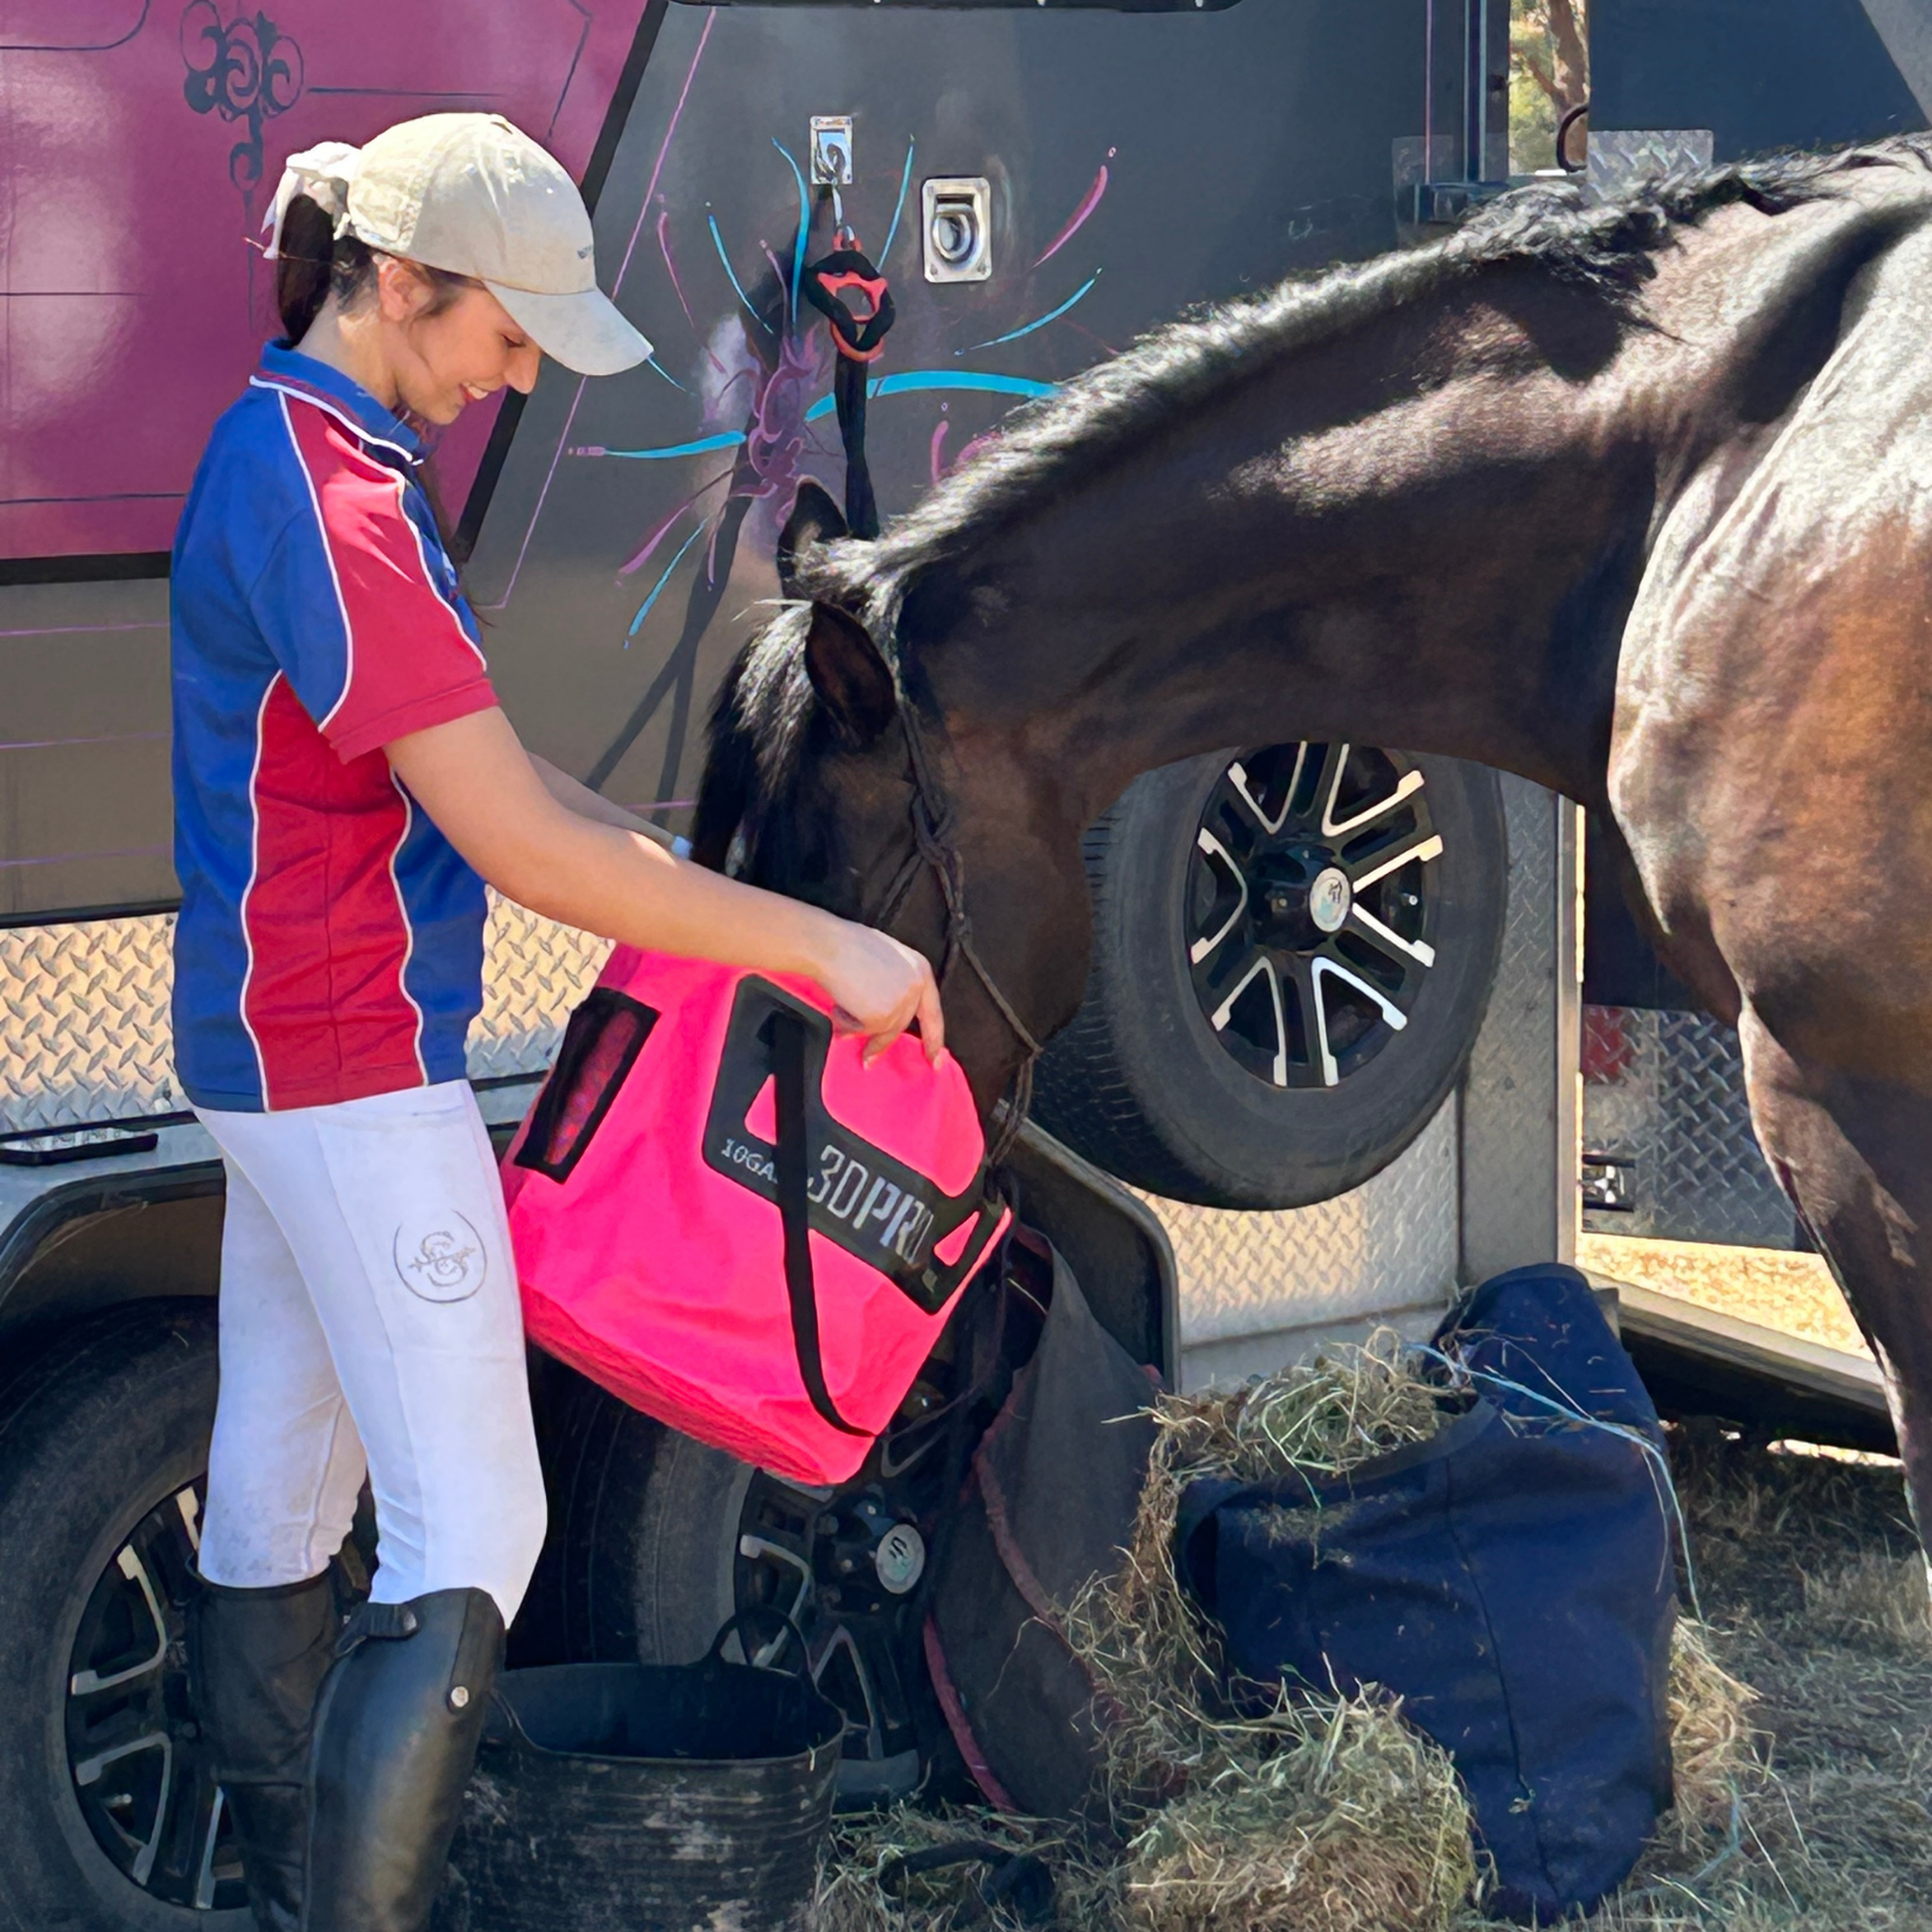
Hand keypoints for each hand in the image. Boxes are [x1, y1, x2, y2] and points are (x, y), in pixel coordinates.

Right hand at [814, 917, 945, 1065]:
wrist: (828, 945)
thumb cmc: (847, 946)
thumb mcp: (885, 959)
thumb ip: (894, 983)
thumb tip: (885, 1016)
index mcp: (920, 969)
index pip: (932, 1011)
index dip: (934, 1038)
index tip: (935, 1060)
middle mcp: (916, 987)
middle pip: (901, 1025)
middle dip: (880, 1044)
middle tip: (868, 1062)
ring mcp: (901, 1002)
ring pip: (880, 1031)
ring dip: (856, 1027)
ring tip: (838, 1015)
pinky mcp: (882, 1016)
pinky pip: (863, 1031)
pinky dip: (846, 1023)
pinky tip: (837, 1006)